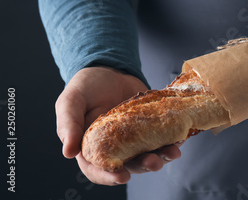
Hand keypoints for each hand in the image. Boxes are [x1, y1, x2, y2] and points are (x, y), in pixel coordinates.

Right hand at [55, 66, 181, 184]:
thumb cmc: (86, 86)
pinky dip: (172, 140)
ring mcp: (134, 139)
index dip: (109, 176)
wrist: (111, 70)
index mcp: (91, 147)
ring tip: (172, 152)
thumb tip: (68, 152)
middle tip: (154, 162)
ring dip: (161, 156)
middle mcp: (115, 148)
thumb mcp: (71, 101)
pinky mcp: (150, 127)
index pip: (97, 170)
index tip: (122, 176)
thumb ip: (68, 124)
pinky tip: (180, 138)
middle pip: (129, 165)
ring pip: (148, 154)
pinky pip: (162, 138)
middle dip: (143, 166)